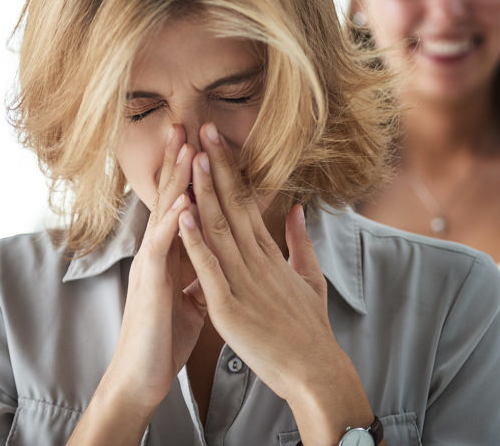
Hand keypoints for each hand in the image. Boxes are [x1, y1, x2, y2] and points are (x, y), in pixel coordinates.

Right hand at [94, 125, 205, 417]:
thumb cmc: (165, 335)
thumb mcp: (188, 293)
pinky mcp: (151, 284)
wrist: (142, 375)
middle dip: (176, 159)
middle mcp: (156, 250)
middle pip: (167, 195)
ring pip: (162, 213)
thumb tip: (210, 253)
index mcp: (169, 251)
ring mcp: (150, 264)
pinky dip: (172, 223)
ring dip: (173, 179)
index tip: (199, 139)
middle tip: (184, 122)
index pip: (179, 201)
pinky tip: (182, 201)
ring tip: (184, 147)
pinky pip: (161, 248)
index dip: (188, 170)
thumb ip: (196, 267)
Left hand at [179, 122, 374, 444]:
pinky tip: (183, 215)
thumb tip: (296, 209)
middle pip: (232, 206)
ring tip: (191, 158)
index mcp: (270, 254)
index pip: (246, 202)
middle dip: (215, 167)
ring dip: (203, 192)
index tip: (216, 140)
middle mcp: (257, 261)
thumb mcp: (310, 279)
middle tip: (202, 129)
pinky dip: (194, 241)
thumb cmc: (310, 330)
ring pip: (219, 229)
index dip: (229, 170)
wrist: (316, 371)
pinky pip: (208, 270)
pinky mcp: (229, 308)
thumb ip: (299, 242)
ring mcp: (243, 283)